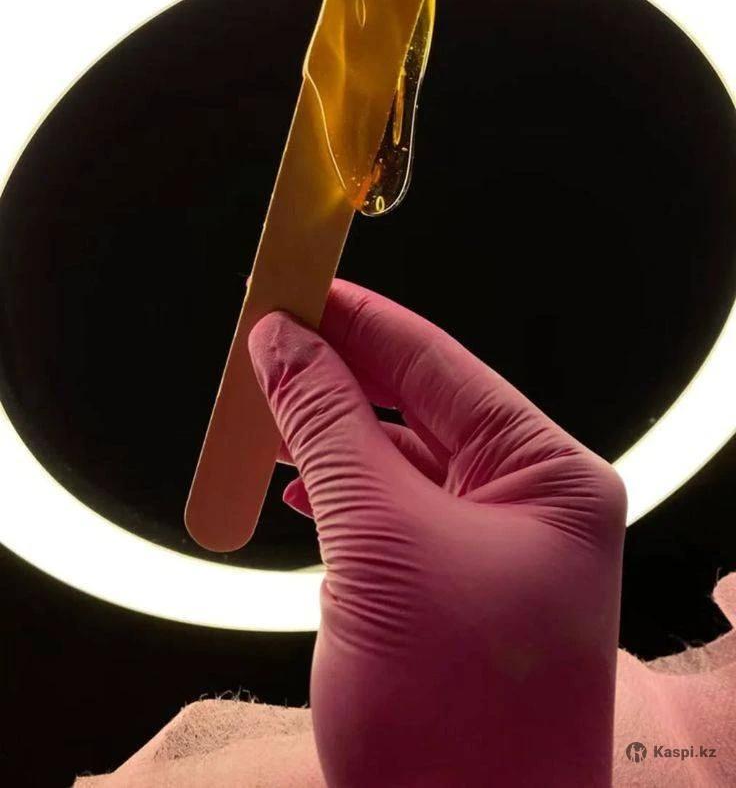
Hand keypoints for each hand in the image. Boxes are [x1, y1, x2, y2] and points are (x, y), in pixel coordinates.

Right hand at [248, 279, 626, 787]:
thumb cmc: (456, 723)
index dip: (358, 319)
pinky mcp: (454, 590)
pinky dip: (338, 490)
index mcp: (551, 476)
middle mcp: (533, 503)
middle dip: (338, 372)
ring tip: (265, 405)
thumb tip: (287, 344)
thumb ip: (329, 428)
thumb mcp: (380, 544)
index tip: (295, 285)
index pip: (439, 364)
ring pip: (399, 456)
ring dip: (329, 431)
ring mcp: (496, 549)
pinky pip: (392, 510)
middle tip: (266, 336)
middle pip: (420, 405)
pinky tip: (299, 483)